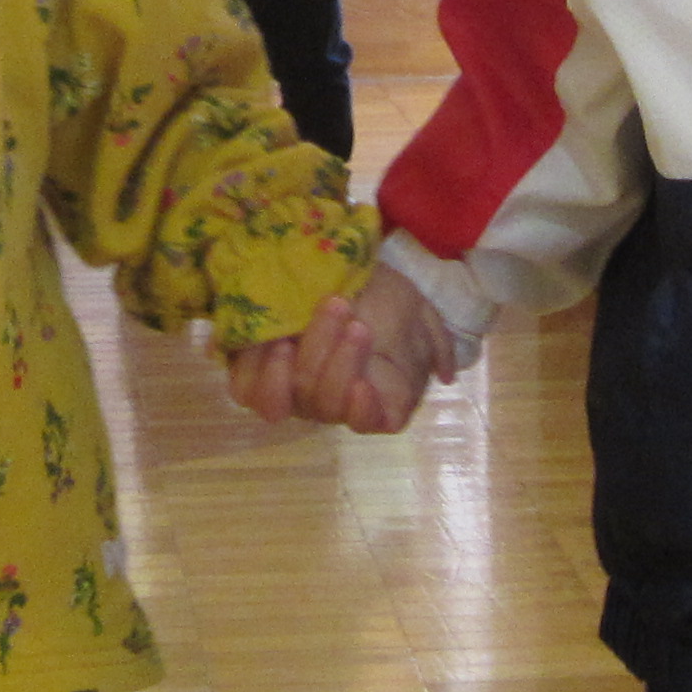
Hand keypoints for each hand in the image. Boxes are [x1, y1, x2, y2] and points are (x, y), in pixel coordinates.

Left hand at [235, 264, 456, 435]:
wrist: (345, 270)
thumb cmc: (385, 296)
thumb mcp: (418, 314)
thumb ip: (436, 343)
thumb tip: (447, 371)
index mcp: (373, 397)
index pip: (366, 421)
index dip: (362, 410)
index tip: (364, 383)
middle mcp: (331, 402)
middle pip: (322, 404)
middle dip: (332, 358)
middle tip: (342, 308)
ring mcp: (291, 391)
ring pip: (280, 403)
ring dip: (286, 367)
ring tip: (290, 334)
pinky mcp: (256, 372)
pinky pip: (244, 389)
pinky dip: (252, 368)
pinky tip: (267, 338)